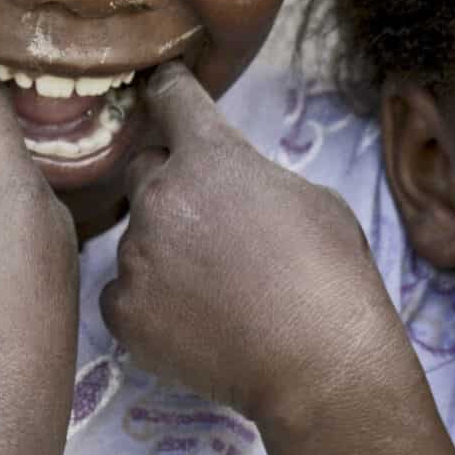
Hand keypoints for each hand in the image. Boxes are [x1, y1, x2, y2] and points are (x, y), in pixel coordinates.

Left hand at [99, 63, 408, 422]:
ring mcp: (135, 255)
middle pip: (144, 170)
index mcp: (211, 156)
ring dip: (164, 251)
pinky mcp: (122, 311)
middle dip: (172, 187)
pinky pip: (123, 293)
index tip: (161, 90)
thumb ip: (255, 177)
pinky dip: (150, 304)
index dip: (168, 91)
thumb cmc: (332, 277)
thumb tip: (236, 188)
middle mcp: (160, 196)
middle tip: (212, 227)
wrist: (319, 363)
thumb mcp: (313, 198)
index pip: (171, 98)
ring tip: (215, 290)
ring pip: (137, 238)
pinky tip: (194, 322)